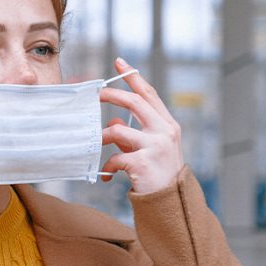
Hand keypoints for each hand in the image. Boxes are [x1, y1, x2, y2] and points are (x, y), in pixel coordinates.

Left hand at [99, 58, 184, 193]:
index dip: (133, 77)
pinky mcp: (143, 162)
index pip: (149, 94)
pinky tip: (108, 175)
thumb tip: (114, 124)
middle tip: (96, 95)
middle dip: (112, 95)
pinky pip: (115, 157)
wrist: (170, 203)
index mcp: (167, 125)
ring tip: (96, 145)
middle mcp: (164, 131)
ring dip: (102, 137)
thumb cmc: (158, 175)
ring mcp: (155, 146)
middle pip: (134, 102)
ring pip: (118, 131)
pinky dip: (108, 166)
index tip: (120, 63)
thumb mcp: (150, 150)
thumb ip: (134, 135)